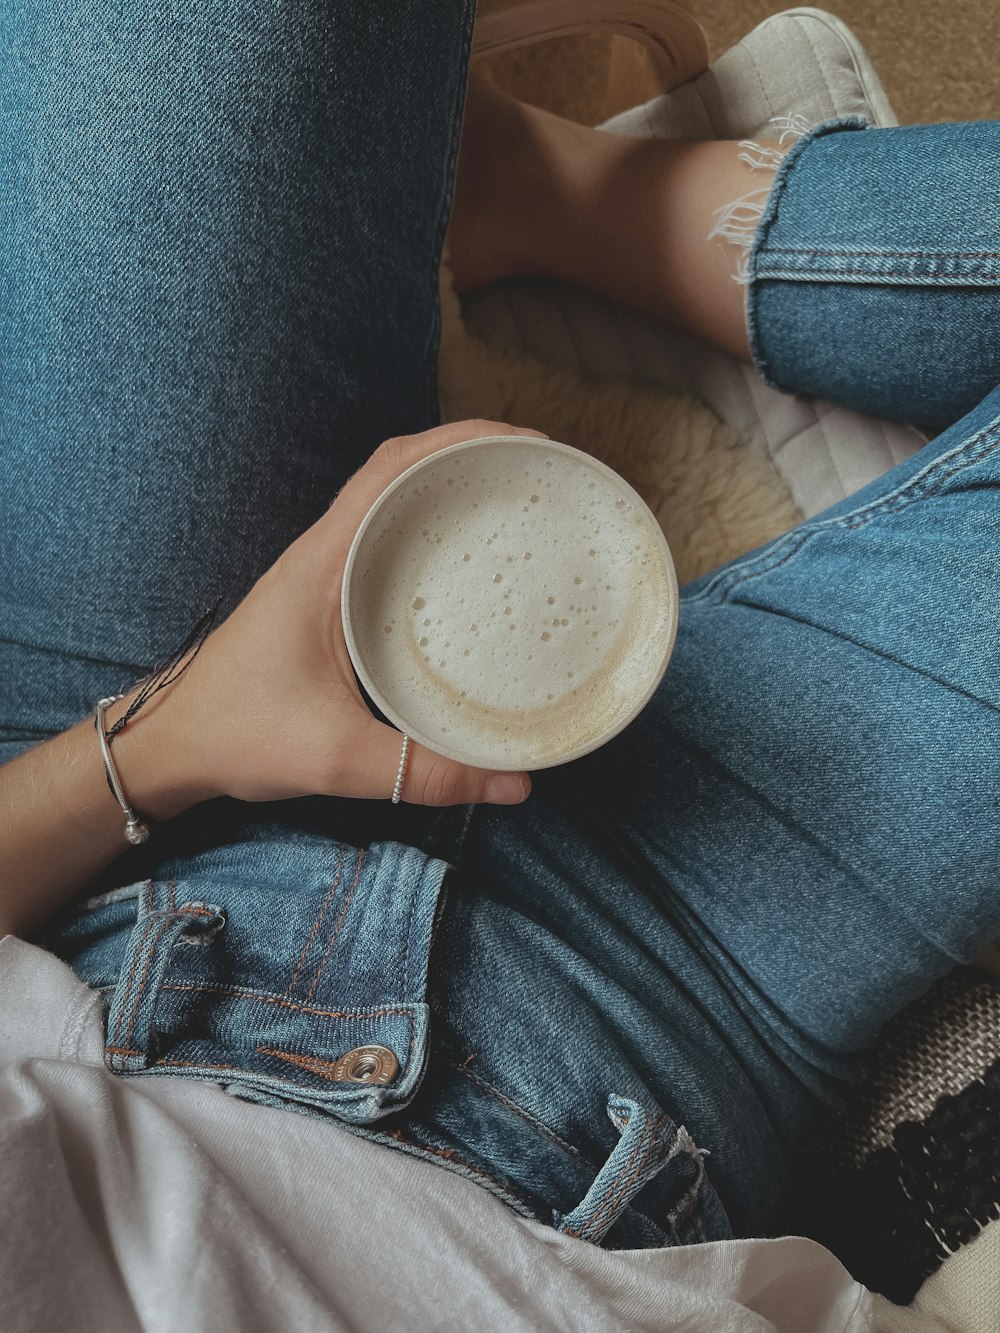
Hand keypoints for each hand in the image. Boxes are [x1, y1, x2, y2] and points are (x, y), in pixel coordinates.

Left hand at [133, 420, 539, 808]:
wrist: (174, 744)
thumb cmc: (238, 734)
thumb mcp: (337, 758)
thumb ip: (424, 771)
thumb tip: (515, 784)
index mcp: (323, 565)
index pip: (392, 468)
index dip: (460, 440)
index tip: (523, 442)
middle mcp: (324, 553)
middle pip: (402, 471)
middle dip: (471, 456)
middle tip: (538, 471)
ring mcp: (324, 572)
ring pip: (393, 503)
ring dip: (450, 488)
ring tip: (517, 502)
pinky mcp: (328, 599)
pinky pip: (386, 543)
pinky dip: (431, 532)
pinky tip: (471, 565)